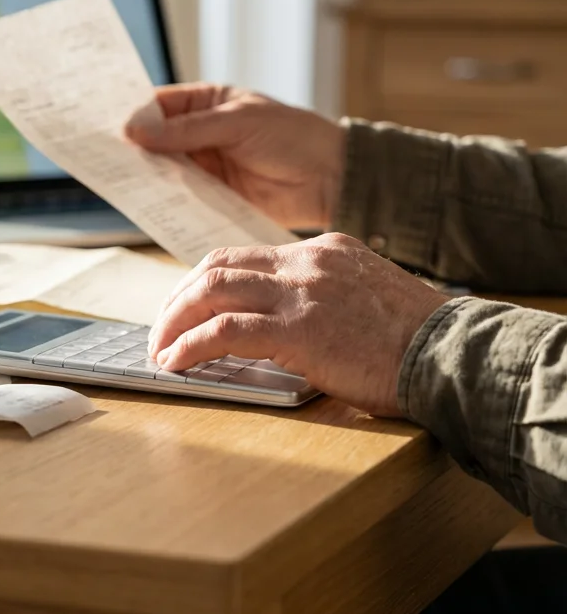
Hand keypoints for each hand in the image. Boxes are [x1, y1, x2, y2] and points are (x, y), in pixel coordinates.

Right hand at [125, 83, 346, 227]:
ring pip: (162, 170)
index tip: (103, 124)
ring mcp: (204, 167)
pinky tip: (144, 202)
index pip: (157, 105)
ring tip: (115, 180)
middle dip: (130, 148)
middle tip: (100, 156)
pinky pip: (179, 197)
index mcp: (206, 104)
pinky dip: (162, 200)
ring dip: (143, 175)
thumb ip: (188, 130)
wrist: (332, 179)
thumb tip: (137, 131)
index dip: (131, 113)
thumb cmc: (293, 136)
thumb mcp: (238, 122)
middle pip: (153, 140)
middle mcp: (199, 134)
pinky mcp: (211, 197)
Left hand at [147, 233, 449, 416]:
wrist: (455, 356)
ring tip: (158, 349)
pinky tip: (174, 363)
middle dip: (177, 299)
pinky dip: (189, 345)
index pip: (244, 256)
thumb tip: (273, 327)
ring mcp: (302, 292)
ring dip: (174, 321)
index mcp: (323, 250)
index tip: (184, 307)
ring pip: (211, 290)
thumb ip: (320, 299)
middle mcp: (307, 262)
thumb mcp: (364, 300)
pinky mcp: (299, 328)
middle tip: (160, 330)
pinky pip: (224, 331)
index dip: (204, 283)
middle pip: (216, 266)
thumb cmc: (415, 343)